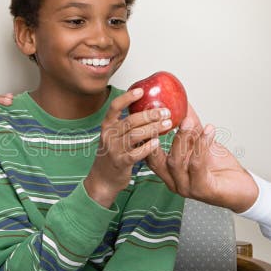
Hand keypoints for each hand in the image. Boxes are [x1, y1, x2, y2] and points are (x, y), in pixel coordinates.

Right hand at [84, 88, 170, 207]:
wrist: (102, 179)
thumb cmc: (114, 155)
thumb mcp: (115, 136)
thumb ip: (127, 125)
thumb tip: (149, 110)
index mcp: (107, 126)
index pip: (114, 107)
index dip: (127, 98)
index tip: (141, 91)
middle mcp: (109, 136)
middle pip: (130, 121)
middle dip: (150, 114)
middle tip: (166, 111)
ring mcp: (113, 150)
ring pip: (135, 135)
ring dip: (153, 128)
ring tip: (167, 124)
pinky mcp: (121, 163)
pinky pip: (136, 153)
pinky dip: (148, 147)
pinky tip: (157, 143)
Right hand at [145, 105, 257, 212]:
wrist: (241, 187)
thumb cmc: (220, 168)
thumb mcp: (201, 143)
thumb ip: (190, 126)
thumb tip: (183, 103)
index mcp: (169, 172)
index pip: (149, 155)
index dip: (144, 137)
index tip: (148, 116)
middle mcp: (174, 181)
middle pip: (156, 159)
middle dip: (156, 137)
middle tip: (163, 117)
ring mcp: (186, 187)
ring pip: (175, 162)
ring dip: (182, 138)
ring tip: (188, 122)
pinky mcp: (202, 190)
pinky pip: (197, 165)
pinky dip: (201, 145)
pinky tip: (208, 131)